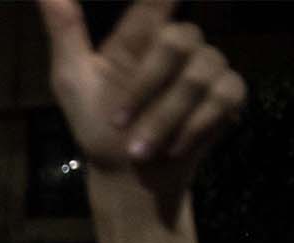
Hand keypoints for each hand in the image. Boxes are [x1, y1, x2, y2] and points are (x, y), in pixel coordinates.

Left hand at [39, 0, 245, 195]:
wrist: (126, 175)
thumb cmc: (96, 125)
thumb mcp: (72, 80)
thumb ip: (65, 32)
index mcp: (139, 36)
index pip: (157, 1)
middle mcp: (178, 44)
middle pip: (179, 41)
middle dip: (146, 89)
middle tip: (119, 124)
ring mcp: (207, 66)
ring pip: (200, 74)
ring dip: (164, 119)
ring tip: (140, 149)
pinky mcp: (228, 94)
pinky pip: (225, 95)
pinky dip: (194, 127)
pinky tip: (174, 146)